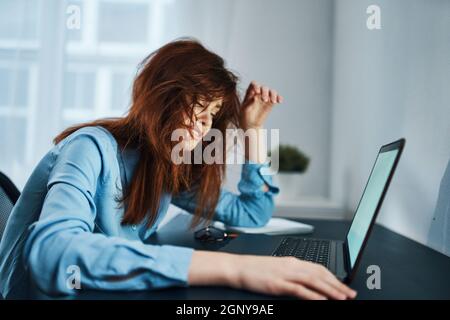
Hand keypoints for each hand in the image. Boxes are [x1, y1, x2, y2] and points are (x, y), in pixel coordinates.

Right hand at [234, 255, 356, 299]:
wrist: (237, 267)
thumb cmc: (255, 269)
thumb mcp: (277, 267)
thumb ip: (292, 271)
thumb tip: (307, 279)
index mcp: (292, 261)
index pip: (319, 268)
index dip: (334, 277)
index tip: (344, 285)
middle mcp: (292, 265)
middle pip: (320, 274)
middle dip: (337, 285)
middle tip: (350, 293)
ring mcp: (285, 274)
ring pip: (313, 281)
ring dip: (330, 290)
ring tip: (342, 298)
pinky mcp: (278, 284)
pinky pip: (299, 290)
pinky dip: (312, 295)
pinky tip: (321, 300)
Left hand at [240, 81, 282, 130]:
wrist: (251, 124)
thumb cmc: (245, 115)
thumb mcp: (245, 109)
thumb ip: (249, 103)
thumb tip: (255, 97)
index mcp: (250, 92)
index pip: (254, 84)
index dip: (256, 86)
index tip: (257, 92)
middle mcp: (258, 93)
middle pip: (264, 87)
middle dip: (265, 92)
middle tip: (265, 100)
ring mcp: (266, 97)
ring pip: (271, 91)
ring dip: (273, 95)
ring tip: (273, 101)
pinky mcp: (271, 102)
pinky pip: (276, 98)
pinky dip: (279, 98)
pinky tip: (280, 101)